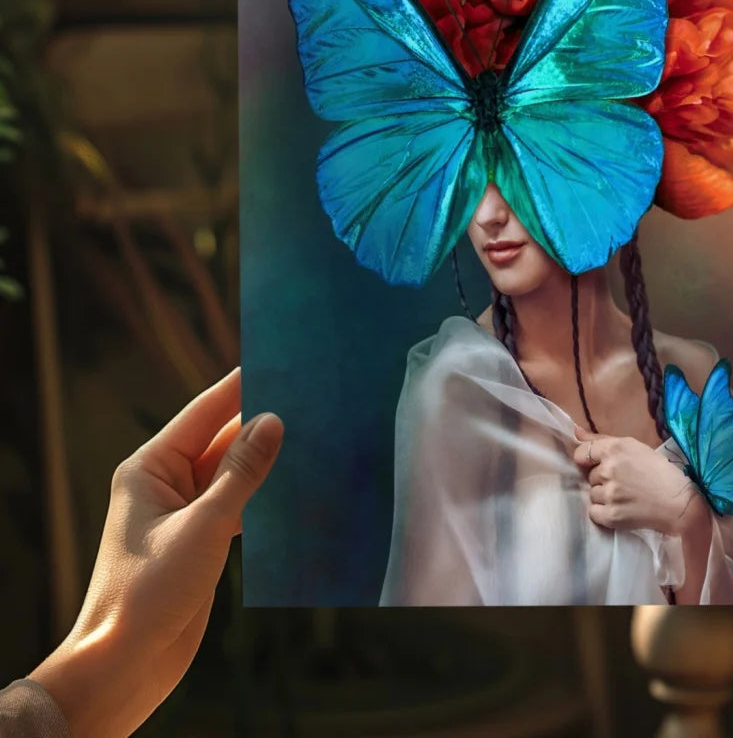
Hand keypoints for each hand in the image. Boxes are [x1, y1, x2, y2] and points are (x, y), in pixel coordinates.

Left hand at [30, 370, 282, 737]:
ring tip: (314, 439)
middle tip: (311, 401)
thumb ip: (242, 471)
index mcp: (151, 467)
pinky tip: (297, 487)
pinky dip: (264, 495)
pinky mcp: (201, 540)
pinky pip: (238, 503)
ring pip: (233, 473)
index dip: (241, 386)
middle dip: (261, 424)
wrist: (125, 664)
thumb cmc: (150, 590)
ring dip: (266, 462)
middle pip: (221, 440)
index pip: (204, 412)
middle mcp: (166, 483)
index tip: (278, 361)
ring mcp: (184, 513)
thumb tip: (273, 421)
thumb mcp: (204, 525)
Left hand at [572, 425, 706, 536]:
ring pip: (592, 494)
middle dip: (602, 479)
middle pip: (590, 475)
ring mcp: (609, 494)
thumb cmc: (660, 471)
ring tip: (626, 497)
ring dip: (604, 496)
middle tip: (624, 482)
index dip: (588, 460)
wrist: (680, 503)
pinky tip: (621, 509)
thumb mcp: (634, 447)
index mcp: (614, 448)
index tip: (599, 466)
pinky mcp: (611, 516)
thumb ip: (602, 439)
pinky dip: (604, 513)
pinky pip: (594, 512)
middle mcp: (608, 469)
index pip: (581, 453)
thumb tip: (575, 432)